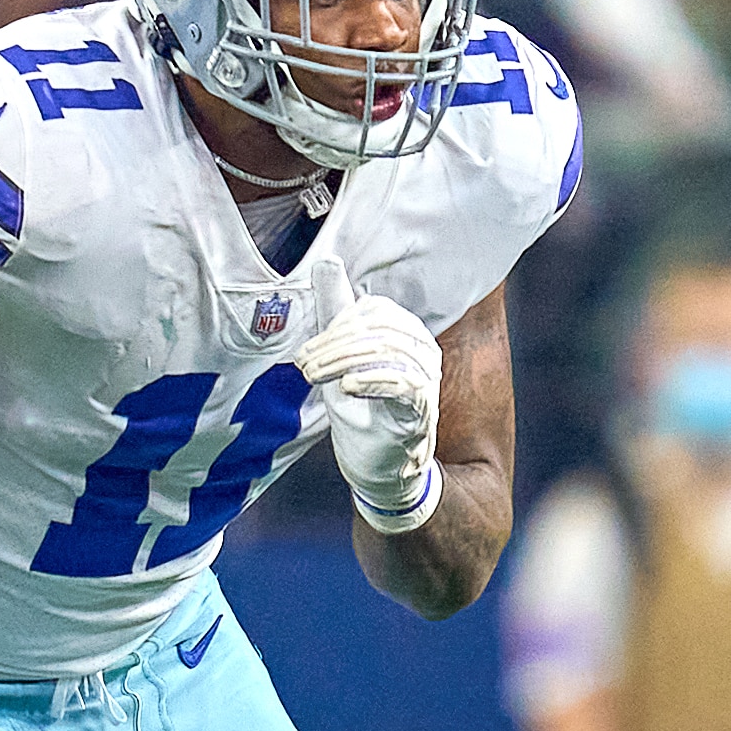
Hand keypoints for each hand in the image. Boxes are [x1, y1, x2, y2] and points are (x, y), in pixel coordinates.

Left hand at [297, 293, 442, 531]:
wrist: (378, 470)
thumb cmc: (360, 411)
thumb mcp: (340, 356)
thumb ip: (335, 311)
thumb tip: (327, 261)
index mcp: (406, 333)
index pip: (373, 311)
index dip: (336, 325)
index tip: (306, 353)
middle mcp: (424, 351)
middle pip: (379, 329)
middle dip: (333, 344)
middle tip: (302, 365)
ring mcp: (428, 379)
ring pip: (387, 352)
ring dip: (342, 362)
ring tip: (313, 376)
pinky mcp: (424, 408)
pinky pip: (404, 383)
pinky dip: (373, 380)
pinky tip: (346, 387)